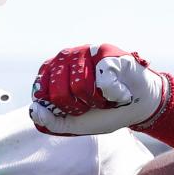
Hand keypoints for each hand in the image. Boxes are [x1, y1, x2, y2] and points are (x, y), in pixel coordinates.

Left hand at [28, 44, 166, 135]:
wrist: (139, 105)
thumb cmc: (104, 112)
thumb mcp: (75, 123)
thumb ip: (52, 121)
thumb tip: (34, 109)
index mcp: (52, 73)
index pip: (41, 93)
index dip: (60, 109)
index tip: (75, 109)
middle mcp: (65, 58)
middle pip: (58, 92)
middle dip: (78, 107)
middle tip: (91, 104)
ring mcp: (85, 52)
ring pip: (79, 86)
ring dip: (96, 101)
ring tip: (104, 96)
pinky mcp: (106, 51)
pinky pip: (103, 81)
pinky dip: (114, 94)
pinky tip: (119, 91)